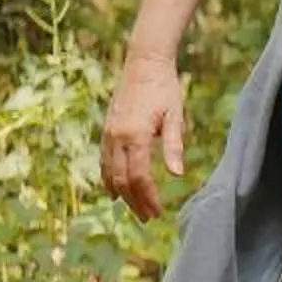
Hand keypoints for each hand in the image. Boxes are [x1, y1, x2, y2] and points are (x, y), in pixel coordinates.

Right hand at [101, 54, 188, 220]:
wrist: (143, 63)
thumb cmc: (164, 88)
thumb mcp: (175, 115)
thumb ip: (174, 145)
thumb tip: (177, 174)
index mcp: (135, 135)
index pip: (139, 177)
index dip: (148, 197)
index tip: (158, 212)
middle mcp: (117, 138)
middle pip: (122, 180)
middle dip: (135, 202)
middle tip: (149, 218)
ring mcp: (108, 135)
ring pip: (110, 174)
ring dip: (122, 194)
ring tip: (135, 209)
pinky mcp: (106, 131)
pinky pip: (104, 162)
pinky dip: (109, 179)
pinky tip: (116, 191)